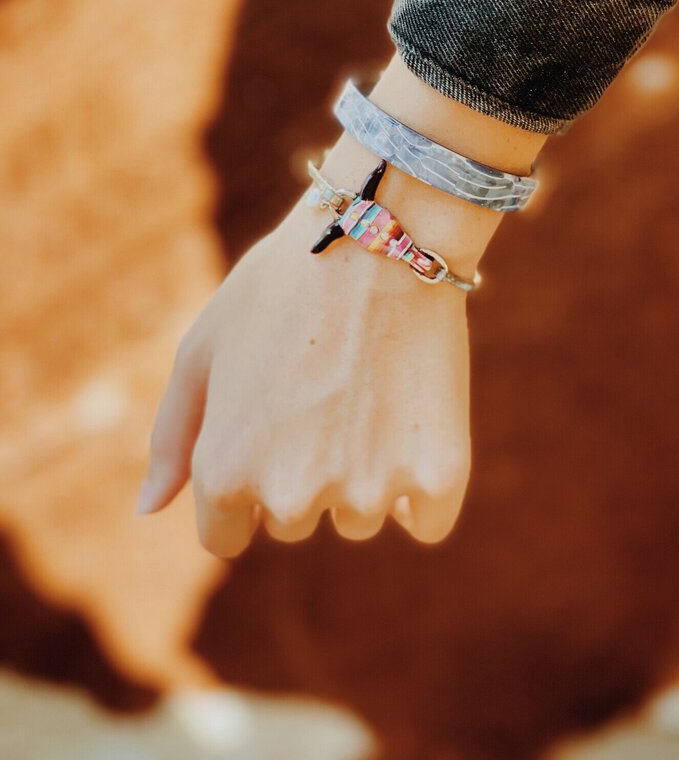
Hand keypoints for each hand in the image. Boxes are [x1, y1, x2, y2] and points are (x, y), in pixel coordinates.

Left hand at [137, 193, 471, 556]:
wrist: (380, 237)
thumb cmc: (282, 286)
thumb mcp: (203, 348)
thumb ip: (172, 438)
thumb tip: (146, 508)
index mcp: (224, 470)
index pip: (225, 536)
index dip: (246, 483)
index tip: (272, 432)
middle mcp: (291, 497)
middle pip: (293, 522)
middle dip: (303, 470)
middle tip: (323, 389)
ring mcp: (368, 492)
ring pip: (360, 516)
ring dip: (364, 472)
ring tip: (370, 388)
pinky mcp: (438, 478)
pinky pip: (425, 521)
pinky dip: (424, 486)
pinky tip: (415, 420)